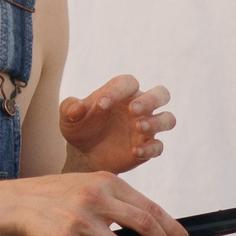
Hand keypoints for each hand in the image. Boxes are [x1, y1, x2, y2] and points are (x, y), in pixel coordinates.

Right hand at [18, 171, 188, 235]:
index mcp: (106, 182)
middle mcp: (95, 199)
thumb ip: (119, 200)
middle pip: (145, 225)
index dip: (171, 227)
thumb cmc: (60, 196)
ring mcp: (81, 220)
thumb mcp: (90, 186)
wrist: (19, 203)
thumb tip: (155, 227)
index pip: (149, 207)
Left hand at [60, 74, 174, 173]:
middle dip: (151, 100)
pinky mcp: (147, 147)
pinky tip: (134, 151)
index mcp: (121, 93)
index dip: (118, 91)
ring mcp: (146, 127)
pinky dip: (149, 149)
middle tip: (133, 110)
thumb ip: (69, 108)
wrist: (82, 153)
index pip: (128, 82)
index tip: (101, 105)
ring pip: (168, 119)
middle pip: (161, 94)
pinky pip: (158, 146)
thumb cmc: (79, 127)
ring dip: (156, 122)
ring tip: (138, 127)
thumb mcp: (67, 117)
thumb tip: (78, 108)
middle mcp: (139, 107)